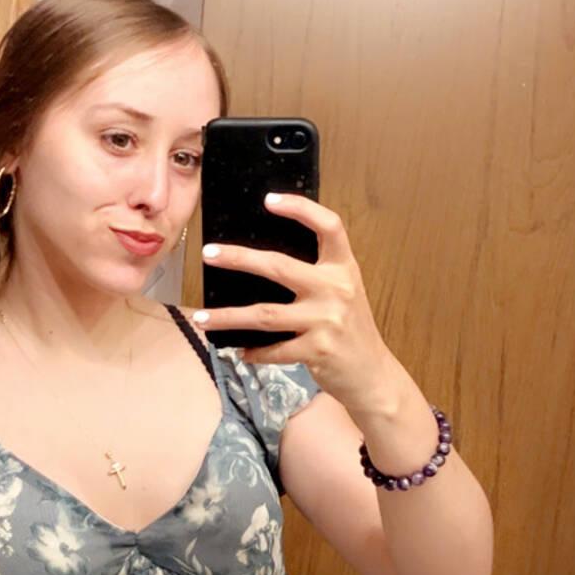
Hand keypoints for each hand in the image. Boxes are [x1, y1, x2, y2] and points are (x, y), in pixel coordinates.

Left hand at [197, 193, 394, 413]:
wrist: (373, 375)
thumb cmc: (351, 329)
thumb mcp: (344, 292)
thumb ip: (317, 274)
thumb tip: (263, 261)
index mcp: (344, 268)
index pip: (328, 226)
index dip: (300, 208)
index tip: (269, 200)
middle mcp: (336, 290)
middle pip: (279, 267)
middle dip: (239, 259)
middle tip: (208, 253)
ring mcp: (326, 321)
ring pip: (265, 314)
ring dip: (228, 317)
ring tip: (201, 317)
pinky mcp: (317, 351)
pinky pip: (274, 350)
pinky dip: (253, 351)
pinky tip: (239, 350)